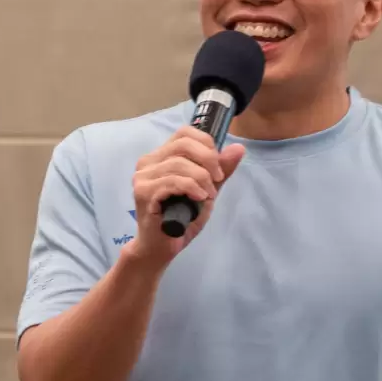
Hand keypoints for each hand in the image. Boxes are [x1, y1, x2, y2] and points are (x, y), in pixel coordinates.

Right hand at [125, 127, 245, 265]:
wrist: (161, 248)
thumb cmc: (181, 219)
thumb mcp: (207, 191)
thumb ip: (220, 170)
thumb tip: (238, 147)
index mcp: (160, 156)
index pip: (184, 133)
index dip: (206, 144)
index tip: (217, 167)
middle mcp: (147, 162)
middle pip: (183, 144)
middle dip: (208, 160)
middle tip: (217, 180)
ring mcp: (143, 176)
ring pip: (179, 163)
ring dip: (202, 179)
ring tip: (208, 196)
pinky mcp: (143, 192)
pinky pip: (172, 181)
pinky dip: (191, 187)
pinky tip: (198, 198)